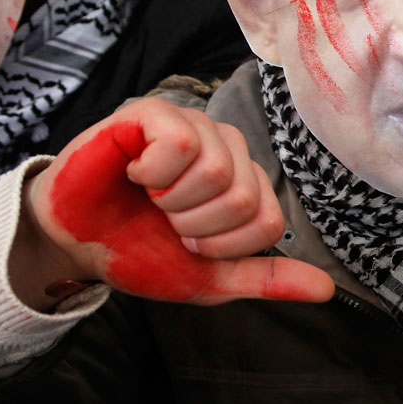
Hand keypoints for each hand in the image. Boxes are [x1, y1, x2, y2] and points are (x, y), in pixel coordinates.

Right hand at [23, 98, 334, 306]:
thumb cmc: (140, 249)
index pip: (268, 222)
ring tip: (150, 197)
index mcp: (246, 182)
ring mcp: (194, 126)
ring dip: (171, 203)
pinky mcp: (154, 113)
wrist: (75, 242)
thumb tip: (327, 290)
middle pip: (241, 198)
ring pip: (215, 172)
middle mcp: (228, 148)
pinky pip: (181, 144)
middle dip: (194, 226)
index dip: (222, 247)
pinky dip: (153, 174)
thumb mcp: (208, 277)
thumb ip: (265, 279)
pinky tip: (136, 173)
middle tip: (165, 218)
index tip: (189, 241)